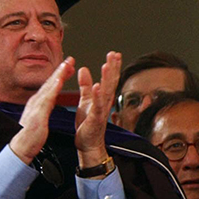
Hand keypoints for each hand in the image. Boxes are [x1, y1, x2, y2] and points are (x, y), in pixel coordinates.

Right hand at [8, 57, 75, 164]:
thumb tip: (51, 98)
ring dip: (58, 75)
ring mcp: (36, 106)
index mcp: (39, 102)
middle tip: (71, 58)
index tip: (69, 64)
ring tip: (66, 65)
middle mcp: (36, 101)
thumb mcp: (41, 116)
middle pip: (50, 82)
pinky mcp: (37, 114)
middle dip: (61, 69)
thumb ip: (46, 106)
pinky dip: (53, 89)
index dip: (60, 74)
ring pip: (49, 87)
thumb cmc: (31, 135)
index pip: (51, 85)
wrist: (21, 148)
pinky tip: (59, 81)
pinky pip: (46, 99)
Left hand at [74, 51, 120, 166]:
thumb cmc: (87, 124)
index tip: (114, 54)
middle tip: (115, 54)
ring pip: (106, 92)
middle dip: (113, 68)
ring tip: (107, 65)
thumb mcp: (85, 101)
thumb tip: (83, 69)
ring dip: (107, 78)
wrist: (87, 144)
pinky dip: (98, 96)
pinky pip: (98, 106)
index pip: (109, 79)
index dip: (112, 66)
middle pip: (111, 82)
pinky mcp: (95, 119)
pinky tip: (97, 86)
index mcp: (102, 97)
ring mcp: (102, 110)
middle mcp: (105, 102)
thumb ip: (85, 85)